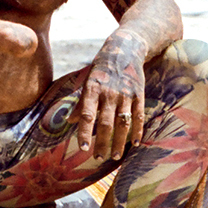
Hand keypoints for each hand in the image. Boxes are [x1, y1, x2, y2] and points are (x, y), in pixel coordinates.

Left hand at [76, 34, 146, 159]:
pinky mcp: (139, 94)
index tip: (83, 149)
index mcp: (93, 89)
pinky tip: (135, 144)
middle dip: (102, 143)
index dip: (85, 133)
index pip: (88, 115)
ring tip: (115, 156)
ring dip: (120, 142)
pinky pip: (139, 116)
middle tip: (98, 158)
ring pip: (123, 123)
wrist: (125, 49)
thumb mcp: (87, 81)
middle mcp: (109, 93)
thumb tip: (69, 121)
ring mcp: (126, 94)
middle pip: (106, 123)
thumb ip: (80, 102)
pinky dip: (138, 131)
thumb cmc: (101, 68)